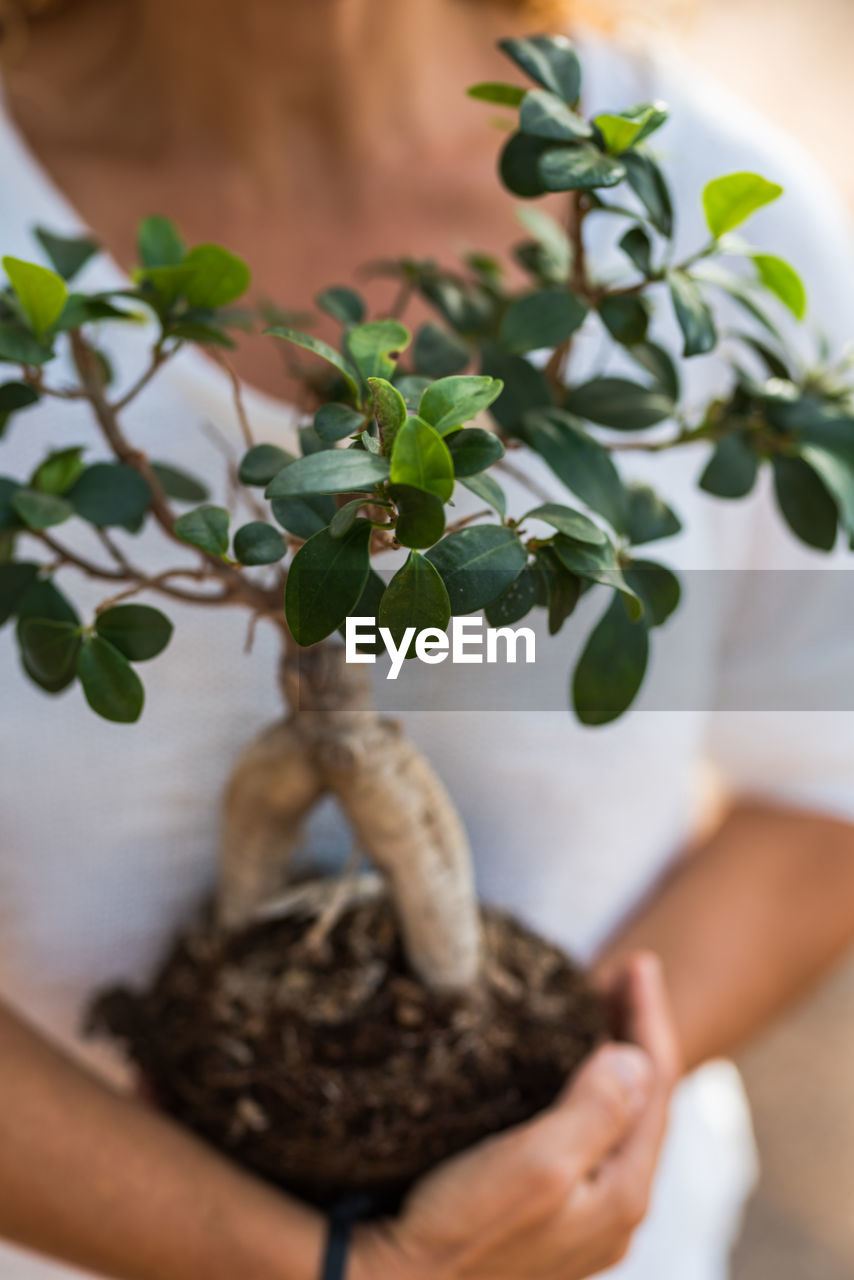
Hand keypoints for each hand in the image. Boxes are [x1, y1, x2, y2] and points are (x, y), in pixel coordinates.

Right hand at [352, 952, 680, 1279]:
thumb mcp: (537, 1163)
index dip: (649, 1018)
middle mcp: (614, 1212)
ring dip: (618, 1064)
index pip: (656, 1084)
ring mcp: (583, 1222)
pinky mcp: (550, 1224)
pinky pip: (593, 1144)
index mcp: (622, 1192)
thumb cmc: (461, 1228)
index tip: (638, 962)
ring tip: (602, 1013)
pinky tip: (570, 1080)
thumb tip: (634, 1057)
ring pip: (619, 1124)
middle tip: (623, 976)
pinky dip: (592, 1096)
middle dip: (639, 1034)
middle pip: (645, 1104)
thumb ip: (596, 1112)